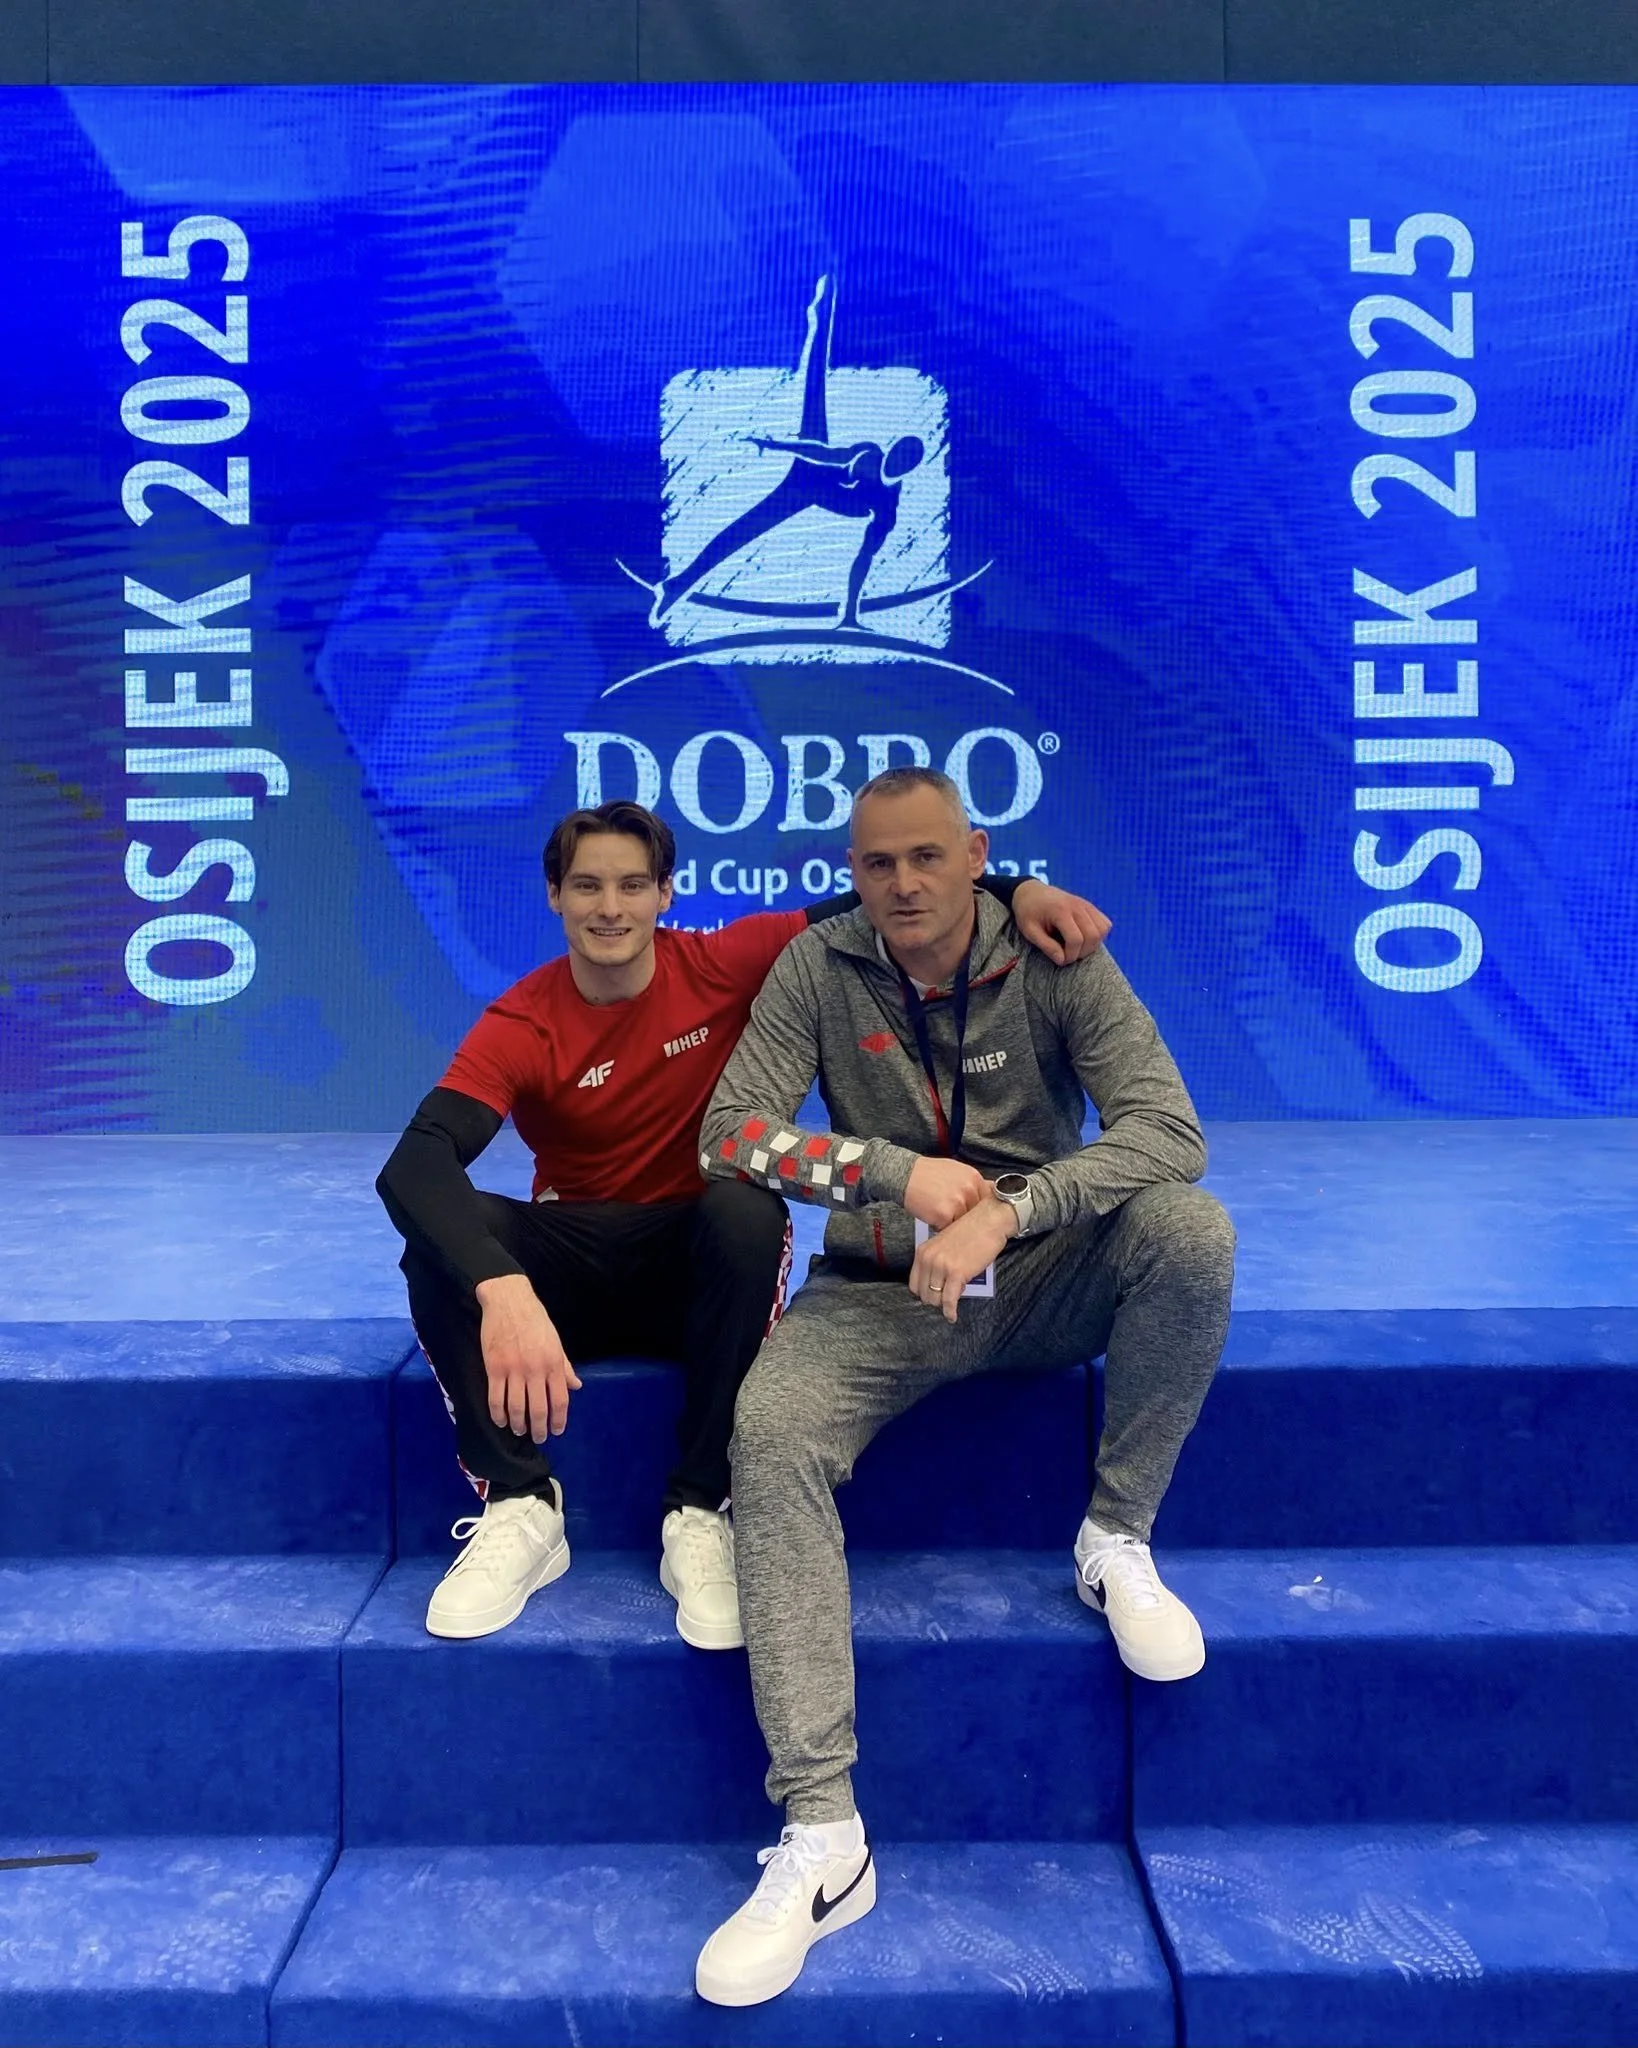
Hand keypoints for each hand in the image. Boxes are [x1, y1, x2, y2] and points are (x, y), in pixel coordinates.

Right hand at [475, 1274, 581, 1441]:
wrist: (509, 1299)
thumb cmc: (535, 1319)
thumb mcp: (555, 1341)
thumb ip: (565, 1366)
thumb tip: (576, 1386)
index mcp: (554, 1362)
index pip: (560, 1400)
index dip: (559, 1420)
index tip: (557, 1431)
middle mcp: (536, 1369)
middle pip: (538, 1409)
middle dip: (539, 1429)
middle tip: (538, 1438)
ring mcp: (514, 1370)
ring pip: (516, 1408)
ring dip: (517, 1424)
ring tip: (518, 1431)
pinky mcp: (494, 1367)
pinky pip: (495, 1398)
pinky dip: (498, 1414)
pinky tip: (500, 1420)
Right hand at [904, 1156, 989, 1228]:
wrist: (905, 1174)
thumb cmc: (927, 1172)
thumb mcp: (955, 1169)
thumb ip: (972, 1182)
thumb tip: (990, 1190)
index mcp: (974, 1178)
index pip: (987, 1200)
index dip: (979, 1208)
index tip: (974, 1213)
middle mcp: (969, 1190)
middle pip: (976, 1213)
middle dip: (966, 1216)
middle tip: (953, 1214)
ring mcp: (958, 1203)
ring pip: (964, 1223)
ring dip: (954, 1223)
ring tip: (941, 1213)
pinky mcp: (945, 1215)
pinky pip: (949, 1229)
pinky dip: (940, 1226)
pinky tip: (933, 1215)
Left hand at [909, 1195, 1017, 1322]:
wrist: (990, 1221)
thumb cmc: (972, 1231)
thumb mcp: (945, 1244)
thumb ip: (937, 1261)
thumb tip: (938, 1283)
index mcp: (923, 1251)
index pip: (914, 1284)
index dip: (925, 1292)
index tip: (936, 1295)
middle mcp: (928, 1259)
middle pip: (923, 1294)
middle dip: (935, 1299)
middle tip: (948, 1298)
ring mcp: (941, 1266)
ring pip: (934, 1299)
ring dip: (943, 1305)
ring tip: (954, 1302)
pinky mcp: (956, 1273)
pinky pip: (948, 1300)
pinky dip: (950, 1311)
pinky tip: (953, 1316)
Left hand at [1012, 879, 1110, 965]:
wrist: (1031, 891)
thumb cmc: (1028, 912)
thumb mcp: (1029, 931)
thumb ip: (1046, 946)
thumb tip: (1062, 960)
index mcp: (1060, 911)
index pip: (1075, 939)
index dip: (1070, 955)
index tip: (1061, 959)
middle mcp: (1077, 906)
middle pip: (1093, 935)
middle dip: (1082, 952)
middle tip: (1068, 955)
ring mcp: (1086, 905)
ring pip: (1103, 930)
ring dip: (1092, 944)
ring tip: (1076, 947)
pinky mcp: (1090, 907)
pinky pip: (1105, 924)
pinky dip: (1098, 935)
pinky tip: (1083, 938)